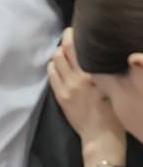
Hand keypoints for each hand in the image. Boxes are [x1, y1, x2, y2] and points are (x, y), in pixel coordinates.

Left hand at [48, 28, 124, 148]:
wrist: (102, 138)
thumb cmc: (114, 114)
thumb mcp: (113, 88)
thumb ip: (103, 71)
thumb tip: (97, 54)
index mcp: (95, 75)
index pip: (80, 48)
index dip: (77, 35)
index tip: (79, 29)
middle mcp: (79, 78)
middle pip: (65, 49)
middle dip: (65, 37)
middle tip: (69, 32)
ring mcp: (67, 87)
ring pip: (56, 59)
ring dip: (58, 52)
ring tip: (64, 51)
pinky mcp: (60, 96)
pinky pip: (51, 74)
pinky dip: (53, 65)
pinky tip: (58, 65)